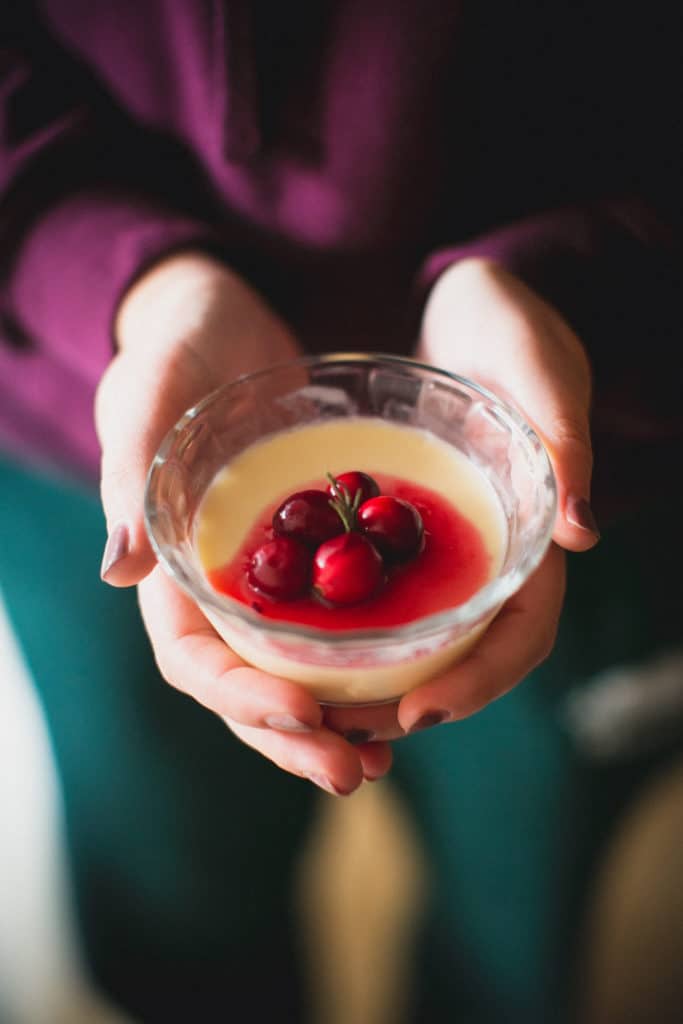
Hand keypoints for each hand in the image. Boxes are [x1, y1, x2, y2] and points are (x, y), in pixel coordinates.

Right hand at [95, 251, 392, 794]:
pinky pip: (336, 625)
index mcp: (168, 571)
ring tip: (383, 756)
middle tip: (354, 772)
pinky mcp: (310, 560)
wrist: (222, 319)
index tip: (303, 712)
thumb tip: (118, 569)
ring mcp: (266, 580)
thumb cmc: (174, 350)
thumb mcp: (148, 396)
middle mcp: (217, 589)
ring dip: (336, 721)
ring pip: (294, 671)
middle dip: (296, 736)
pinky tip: (408, 686)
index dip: (241, 696)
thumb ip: (131, 475)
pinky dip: (367, 664)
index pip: (193, 659)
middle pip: (248, 685)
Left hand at [312, 257, 597, 743]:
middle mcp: (495, 554)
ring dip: (380, 684)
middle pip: (469, 654)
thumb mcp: (536, 363)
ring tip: (318, 713)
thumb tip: (582, 532)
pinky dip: (355, 634)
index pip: (524, 631)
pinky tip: (304, 647)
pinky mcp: (408, 538)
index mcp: (536, 531)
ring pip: (426, 640)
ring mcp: (451, 551)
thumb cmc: (510, 326)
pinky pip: (385, 599)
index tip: (420, 712)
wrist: (464, 308)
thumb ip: (562, 433)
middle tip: (347, 734)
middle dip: (417, 699)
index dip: (480, 678)